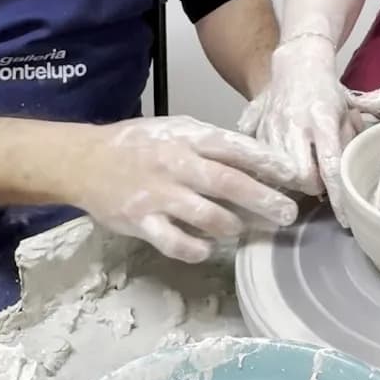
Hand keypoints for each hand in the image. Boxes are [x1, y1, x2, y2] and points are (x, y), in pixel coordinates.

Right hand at [63, 116, 298, 263]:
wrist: (84, 161)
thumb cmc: (140, 145)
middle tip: (288, 214)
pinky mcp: (141, 222)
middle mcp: (176, 164)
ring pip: (208, 217)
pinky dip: (197, 249)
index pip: (236, 148)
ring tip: (244, 229)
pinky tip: (207, 247)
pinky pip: (176, 243)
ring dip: (234, 226)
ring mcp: (158, 195)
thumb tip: (259, 163)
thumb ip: (212, 145)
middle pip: (229, 184)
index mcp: (188, 137)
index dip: (269, 163)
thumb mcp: (177, 130)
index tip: (295, 176)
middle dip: (265, 200)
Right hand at [238, 35, 358, 220]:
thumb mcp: (346, 113)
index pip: (331, 166)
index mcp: (322, 120)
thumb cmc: (326, 90)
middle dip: (310, 188)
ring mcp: (272, 127)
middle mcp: (295, 125)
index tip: (344, 219)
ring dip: (291, 180)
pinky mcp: (256, 129)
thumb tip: (347, 177)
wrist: (296, 63)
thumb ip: (348, 143)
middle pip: (299, 175)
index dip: (338, 196)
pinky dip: (271, 169)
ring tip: (301, 173)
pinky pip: (260, 161)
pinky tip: (279, 166)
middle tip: (318, 184)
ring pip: (278, 172)